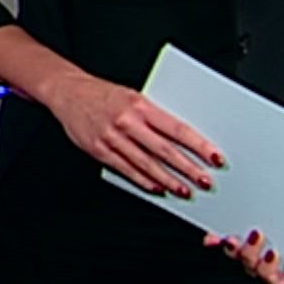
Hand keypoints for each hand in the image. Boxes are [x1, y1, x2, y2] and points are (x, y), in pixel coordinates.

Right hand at [44, 74, 225, 197]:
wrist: (68, 92)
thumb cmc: (104, 94)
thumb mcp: (133, 96)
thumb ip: (155, 116)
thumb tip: (184, 138)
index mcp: (140, 105)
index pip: (177, 128)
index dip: (199, 145)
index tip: (215, 157)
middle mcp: (127, 122)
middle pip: (165, 150)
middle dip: (188, 168)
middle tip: (205, 181)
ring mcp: (112, 138)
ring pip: (147, 164)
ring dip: (168, 180)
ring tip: (185, 191)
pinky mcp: (99, 151)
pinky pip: (126, 170)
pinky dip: (144, 181)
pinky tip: (158, 189)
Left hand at [203, 208, 283, 283]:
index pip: (274, 279)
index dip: (269, 272)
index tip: (273, 254)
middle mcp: (263, 257)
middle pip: (252, 268)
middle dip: (251, 256)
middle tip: (255, 236)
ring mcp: (247, 244)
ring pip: (235, 256)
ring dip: (232, 250)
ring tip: (233, 238)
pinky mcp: (233, 228)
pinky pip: (219, 240)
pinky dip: (214, 240)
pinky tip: (212, 237)